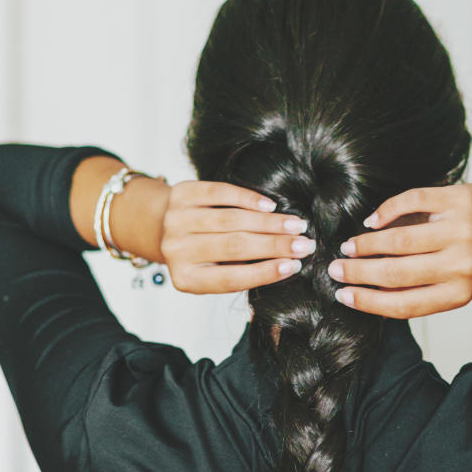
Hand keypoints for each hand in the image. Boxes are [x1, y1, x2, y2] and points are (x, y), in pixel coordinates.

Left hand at [160, 180, 315, 293]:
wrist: (166, 225)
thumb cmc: (204, 254)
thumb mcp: (217, 271)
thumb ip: (244, 270)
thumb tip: (289, 263)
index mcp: (186, 278)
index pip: (231, 279)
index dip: (265, 272)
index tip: (294, 266)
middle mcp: (176, 250)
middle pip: (234, 247)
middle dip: (275, 245)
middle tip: (305, 244)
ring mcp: (176, 220)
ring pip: (231, 219)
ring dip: (269, 222)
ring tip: (296, 224)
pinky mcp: (181, 194)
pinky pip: (220, 193)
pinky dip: (248, 198)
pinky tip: (271, 205)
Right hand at [325, 180, 471, 317]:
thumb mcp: (458, 284)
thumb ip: (421, 289)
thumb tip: (367, 292)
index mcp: (458, 293)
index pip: (403, 304)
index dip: (367, 301)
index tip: (343, 295)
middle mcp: (460, 265)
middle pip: (396, 273)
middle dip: (358, 272)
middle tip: (335, 268)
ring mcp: (460, 231)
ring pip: (399, 240)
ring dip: (367, 244)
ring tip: (349, 246)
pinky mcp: (457, 201)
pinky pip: (412, 203)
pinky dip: (386, 211)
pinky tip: (372, 221)